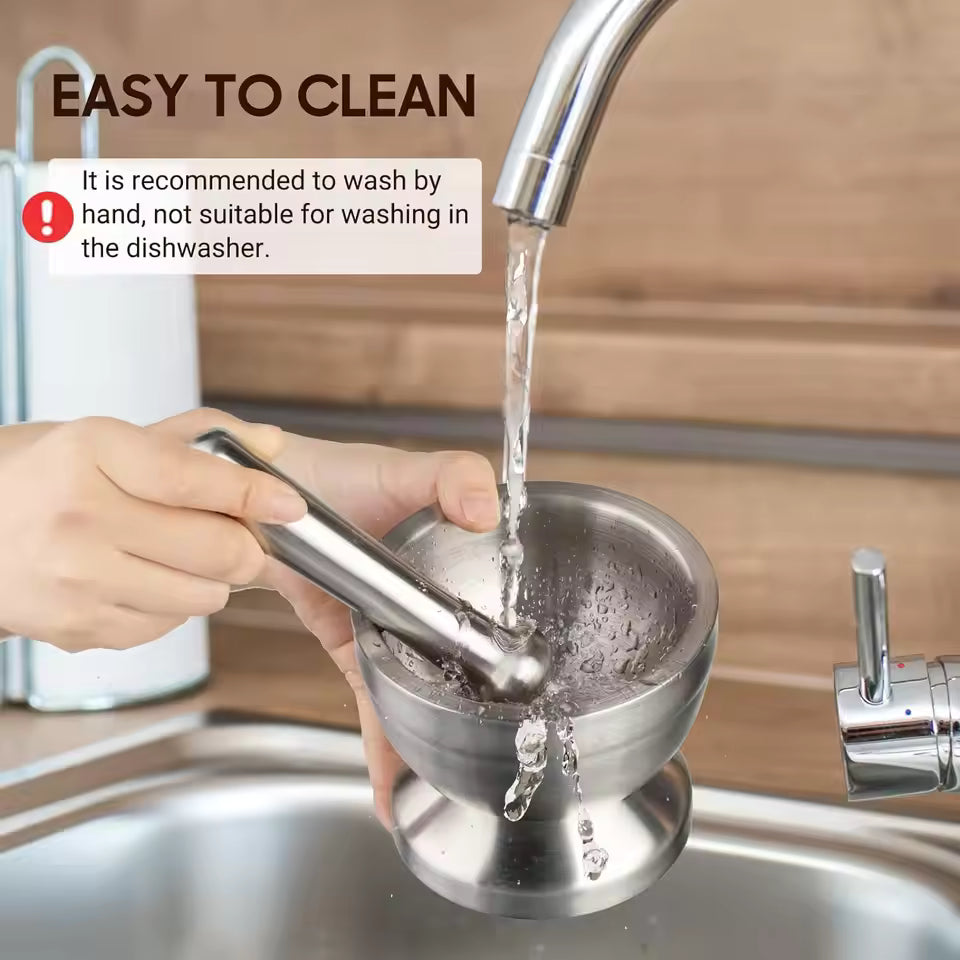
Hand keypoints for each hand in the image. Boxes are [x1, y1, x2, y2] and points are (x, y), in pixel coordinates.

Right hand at [0, 408, 305, 649]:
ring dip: (212, 579)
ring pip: (201, 596)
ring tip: (185, 557)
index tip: (288, 503)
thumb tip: (269, 445)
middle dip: (246, 546)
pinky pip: (166, 626)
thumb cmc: (39, 479)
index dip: (255, 494)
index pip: (194, 480)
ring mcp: (76, 579)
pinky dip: (174, 606)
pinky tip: (146, 579)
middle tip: (240, 537)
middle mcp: (79, 517)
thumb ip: (192, 438)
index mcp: (91, 454)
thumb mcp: (103, 438)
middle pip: (214, 549)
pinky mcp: (76, 627)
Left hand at [264, 434, 499, 827]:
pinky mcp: (355, 648)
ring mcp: (397, 632)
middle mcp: (436, 605)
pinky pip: (373, 702)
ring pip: (424, 698)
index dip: (523, 666)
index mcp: (461, 565)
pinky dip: (382, 746)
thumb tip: (487, 512)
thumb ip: (454, 475)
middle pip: (470, 672)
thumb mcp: (405, 469)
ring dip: (432, 746)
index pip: (505, 619)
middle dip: (486, 724)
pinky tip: (390, 789)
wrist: (268, 496)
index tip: (541, 713)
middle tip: (502, 778)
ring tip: (446, 801)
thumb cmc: (341, 477)